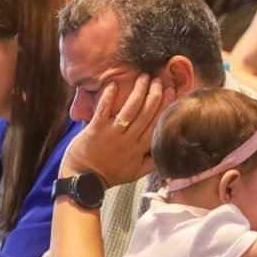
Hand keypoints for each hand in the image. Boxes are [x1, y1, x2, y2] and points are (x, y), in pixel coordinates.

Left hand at [59, 74, 176, 186]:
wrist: (83, 180)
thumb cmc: (109, 175)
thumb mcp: (135, 173)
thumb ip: (152, 162)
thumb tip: (167, 151)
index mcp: (139, 150)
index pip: (157, 125)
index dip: (166, 107)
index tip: (172, 92)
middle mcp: (128, 141)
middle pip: (146, 114)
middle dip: (155, 95)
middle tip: (160, 80)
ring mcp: (112, 135)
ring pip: (130, 110)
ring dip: (138, 92)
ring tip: (144, 77)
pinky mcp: (95, 130)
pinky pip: (104, 110)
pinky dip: (109, 96)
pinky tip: (114, 83)